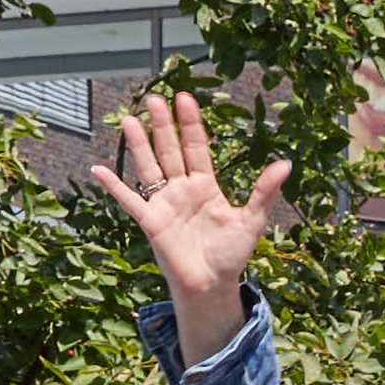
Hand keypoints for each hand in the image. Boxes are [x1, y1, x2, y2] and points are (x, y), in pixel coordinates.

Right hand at [98, 90, 286, 335]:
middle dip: (162, 125)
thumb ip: (264, 191)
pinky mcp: (151, 222)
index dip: (191, 124)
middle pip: (169, 150)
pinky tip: (98, 169)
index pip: (196, 147)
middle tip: (153, 98)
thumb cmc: (231, 255)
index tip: (185, 98)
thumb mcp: (252, 220)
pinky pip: (129, 200)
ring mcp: (164, 203)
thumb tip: (286, 164)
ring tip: (129, 119)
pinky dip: (114, 186)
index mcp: (206, 185)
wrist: (212, 285)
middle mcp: (182, 189)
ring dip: (138, 144)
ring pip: (149, 167)